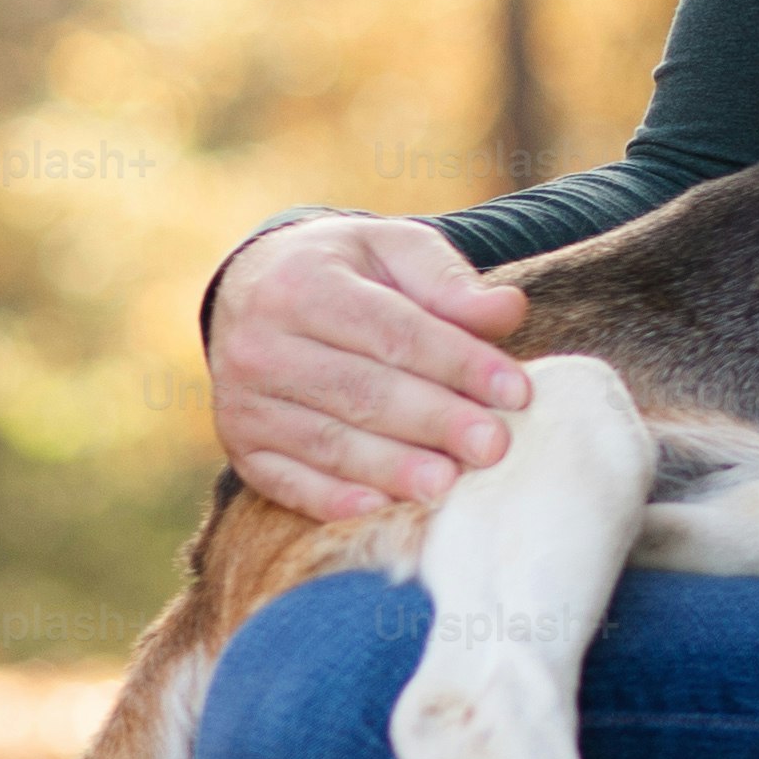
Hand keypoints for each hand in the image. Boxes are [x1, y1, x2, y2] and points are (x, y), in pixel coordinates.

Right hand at [210, 215, 531, 518]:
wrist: (254, 289)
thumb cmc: (347, 272)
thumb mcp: (394, 249)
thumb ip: (448, 281)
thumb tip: (508, 310)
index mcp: (302, 284)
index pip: (394, 333)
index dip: (459, 364)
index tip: (517, 392)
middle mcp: (260, 345)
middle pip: (362, 392)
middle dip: (434, 422)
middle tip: (493, 446)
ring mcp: (243, 401)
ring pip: (327, 442)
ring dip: (392, 468)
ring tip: (450, 484)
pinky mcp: (240, 447)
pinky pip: (286, 482)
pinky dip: (334, 500)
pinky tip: (382, 508)